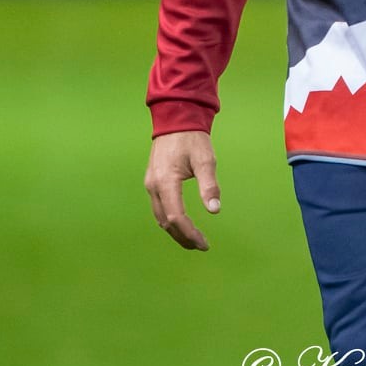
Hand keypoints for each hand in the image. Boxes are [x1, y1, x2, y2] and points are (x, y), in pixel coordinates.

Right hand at [143, 130, 221, 250]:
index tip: (204, 243)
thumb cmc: (192, 138)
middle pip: (165, 221)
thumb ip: (209, 185)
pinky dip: (170, 219)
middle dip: (183, 237)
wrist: (176, 119)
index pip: (176, 217)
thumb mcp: (205, 160)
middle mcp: (154, 185)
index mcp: (166, 181)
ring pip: (160, 216)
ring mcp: (150, 183)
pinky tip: (182, 223)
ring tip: (193, 239)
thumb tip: (214, 210)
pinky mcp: (152, 181)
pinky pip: (158, 207)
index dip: (190, 233)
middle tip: (200, 245)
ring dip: (175, 230)